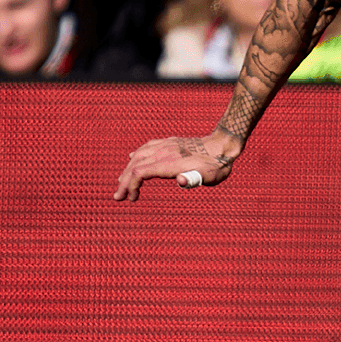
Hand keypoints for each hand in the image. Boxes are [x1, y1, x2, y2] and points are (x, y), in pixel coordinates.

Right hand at [113, 130, 242, 200]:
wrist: (222, 145)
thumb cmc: (216, 165)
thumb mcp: (209, 176)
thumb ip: (194, 179)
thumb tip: (181, 180)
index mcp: (169, 162)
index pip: (140, 172)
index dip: (131, 185)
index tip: (131, 198)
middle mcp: (163, 151)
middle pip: (135, 165)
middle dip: (124, 182)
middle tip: (118, 197)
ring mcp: (165, 145)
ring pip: (138, 155)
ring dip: (127, 169)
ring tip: (122, 182)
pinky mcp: (169, 142)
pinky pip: (147, 147)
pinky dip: (136, 155)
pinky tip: (132, 158)